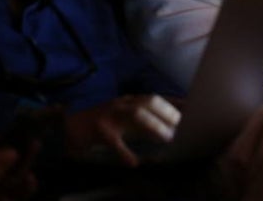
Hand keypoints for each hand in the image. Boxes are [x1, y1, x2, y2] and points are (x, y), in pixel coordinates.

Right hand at [63, 95, 179, 167]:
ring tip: (167, 138)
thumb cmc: (102, 122)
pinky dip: (125, 152)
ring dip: (154, 125)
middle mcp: (123, 103)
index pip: (157, 98)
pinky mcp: (99, 130)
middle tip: (181, 127)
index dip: (175, 102)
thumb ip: (144, 122)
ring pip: (136, 114)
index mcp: (130, 101)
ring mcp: (111, 115)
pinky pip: (114, 140)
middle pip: (150, 101)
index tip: (193, 107)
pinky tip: (133, 163)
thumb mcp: (124, 118)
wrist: (69, 123)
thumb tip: (169, 128)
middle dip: (167, 112)